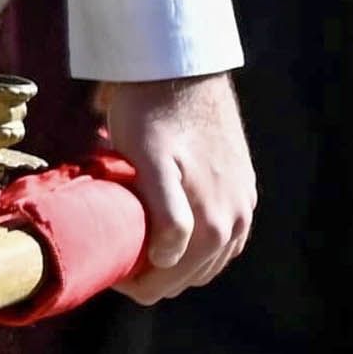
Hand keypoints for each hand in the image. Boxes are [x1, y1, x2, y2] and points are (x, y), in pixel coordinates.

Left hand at [98, 73, 255, 301]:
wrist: (183, 70)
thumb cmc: (152, 113)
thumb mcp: (147, 162)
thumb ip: (167, 214)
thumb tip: (169, 259)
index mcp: (213, 223)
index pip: (170, 281)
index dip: (136, 283)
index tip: (108, 267)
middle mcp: (236, 220)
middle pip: (191, 275)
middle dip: (155, 276)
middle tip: (119, 257)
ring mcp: (244, 204)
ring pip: (211, 259)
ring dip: (179, 263)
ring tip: (142, 246)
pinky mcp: (245, 188)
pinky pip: (227, 236)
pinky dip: (202, 246)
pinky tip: (176, 234)